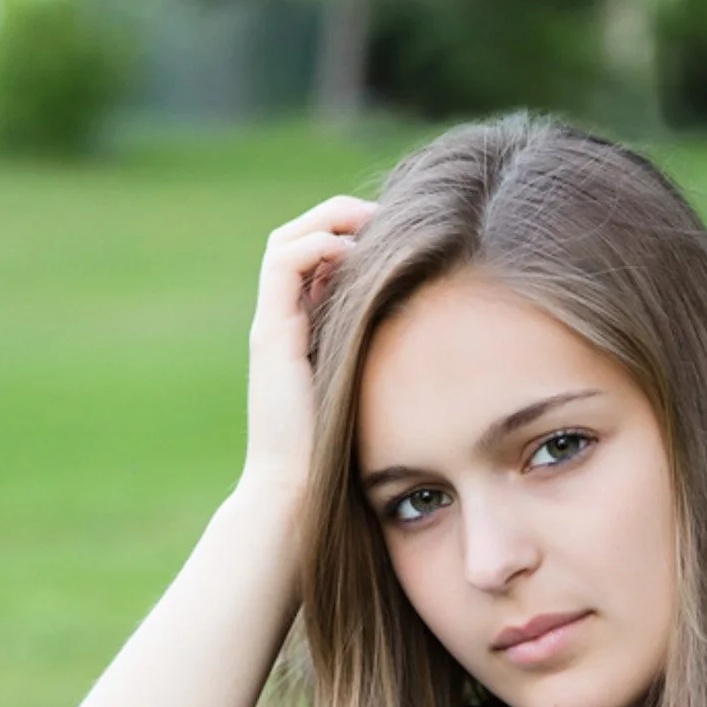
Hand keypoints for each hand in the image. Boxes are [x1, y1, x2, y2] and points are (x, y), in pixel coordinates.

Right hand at [241, 194, 377, 497]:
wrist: (294, 491)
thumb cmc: (336, 458)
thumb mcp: (370, 395)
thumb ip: (384, 363)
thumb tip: (436, 345)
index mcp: (301, 333)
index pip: (314, 258)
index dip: (350, 233)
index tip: (397, 234)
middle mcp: (280, 323)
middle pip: (295, 237)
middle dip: (339, 216)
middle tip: (386, 215)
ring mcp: (271, 327)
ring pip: (285, 240)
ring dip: (329, 221)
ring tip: (372, 224)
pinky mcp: (270, 334)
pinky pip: (284, 263)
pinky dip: (318, 245)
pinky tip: (355, 256)